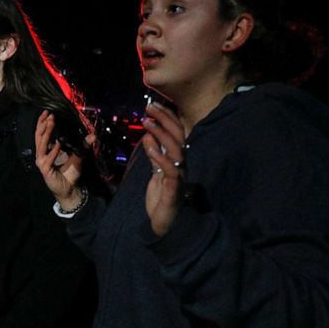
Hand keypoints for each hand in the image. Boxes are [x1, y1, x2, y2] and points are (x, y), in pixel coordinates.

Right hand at [35, 111, 92, 210]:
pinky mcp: (45, 170)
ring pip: (41, 145)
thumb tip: (92, 136)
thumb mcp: (78, 156)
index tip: (48, 112)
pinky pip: (48, 159)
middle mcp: (42, 155)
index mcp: (47, 150)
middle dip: (43, 125)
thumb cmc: (70, 173)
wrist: (70, 189)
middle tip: (49, 114)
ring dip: (46, 133)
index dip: (43, 123)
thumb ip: (82, 146)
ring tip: (51, 123)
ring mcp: (42, 162)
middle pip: (39, 137)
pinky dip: (53, 151)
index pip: (42, 134)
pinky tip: (57, 144)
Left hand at [141, 102, 186, 236]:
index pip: (176, 132)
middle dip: (165, 119)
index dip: (166, 117)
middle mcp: (182, 164)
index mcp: (178, 159)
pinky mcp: (175, 188)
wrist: (164, 222)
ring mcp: (180, 175)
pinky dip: (159, 155)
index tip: (153, 104)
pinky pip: (169, 169)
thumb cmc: (161, 197)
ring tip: (146, 122)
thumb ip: (154, 155)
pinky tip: (148, 145)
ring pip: (175, 149)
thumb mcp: (155, 171)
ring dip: (160, 133)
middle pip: (178, 136)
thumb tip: (149, 135)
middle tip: (149, 107)